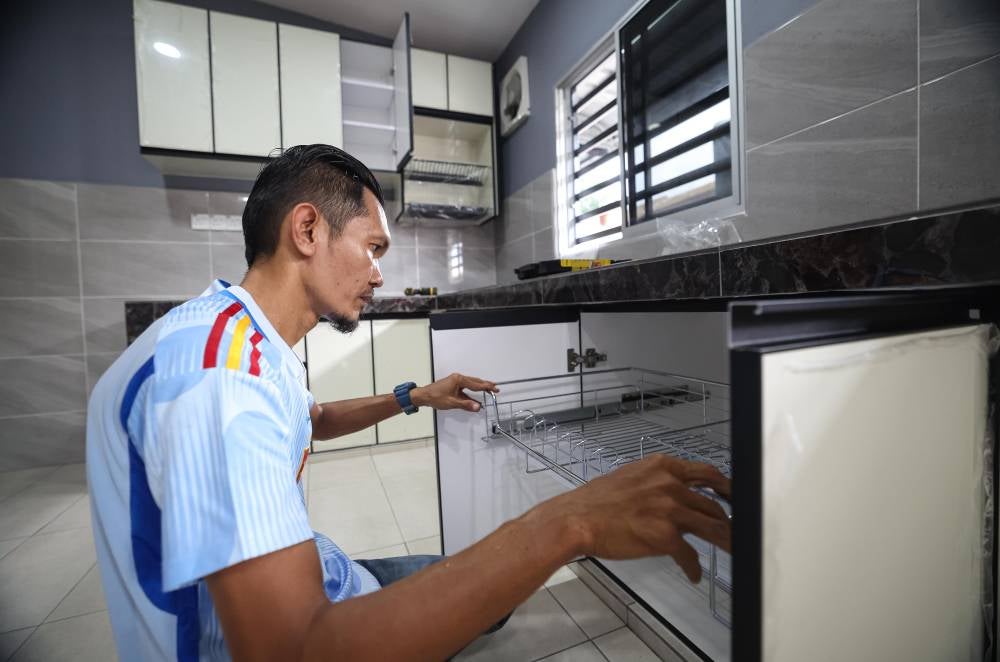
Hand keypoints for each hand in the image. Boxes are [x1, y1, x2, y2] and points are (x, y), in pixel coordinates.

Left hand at [410, 373, 498, 412]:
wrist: (423, 396)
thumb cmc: (434, 397)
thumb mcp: (451, 402)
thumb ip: (466, 405)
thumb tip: (477, 406)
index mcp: (458, 380)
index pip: (476, 384)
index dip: (486, 387)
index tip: (495, 389)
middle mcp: (458, 378)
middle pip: (475, 382)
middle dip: (485, 385)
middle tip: (495, 388)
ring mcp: (455, 382)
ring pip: (471, 384)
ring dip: (479, 388)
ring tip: (489, 390)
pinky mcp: (453, 386)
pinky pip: (465, 389)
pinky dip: (471, 394)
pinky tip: (475, 400)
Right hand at [533, 455, 730, 582]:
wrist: (577, 519)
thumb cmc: (596, 501)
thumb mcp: (632, 477)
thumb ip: (658, 482)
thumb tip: (675, 494)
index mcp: (663, 467)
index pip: (707, 473)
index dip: (727, 486)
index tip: (733, 495)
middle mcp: (671, 485)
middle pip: (714, 504)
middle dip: (728, 520)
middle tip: (735, 529)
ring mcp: (670, 510)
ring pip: (712, 528)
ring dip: (725, 542)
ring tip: (731, 550)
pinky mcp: (666, 537)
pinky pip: (690, 555)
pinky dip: (694, 567)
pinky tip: (694, 573)